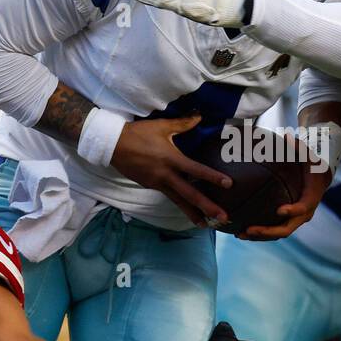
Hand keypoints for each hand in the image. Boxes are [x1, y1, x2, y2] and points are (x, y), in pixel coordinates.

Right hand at [110, 114, 232, 226]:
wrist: (112, 145)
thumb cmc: (137, 133)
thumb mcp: (161, 126)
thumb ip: (183, 123)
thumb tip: (200, 115)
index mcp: (171, 159)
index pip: (196, 170)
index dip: (212, 177)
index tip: (228, 184)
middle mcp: (165, 175)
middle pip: (189, 195)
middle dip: (207, 207)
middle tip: (222, 217)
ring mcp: (157, 183)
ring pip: (178, 201)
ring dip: (192, 213)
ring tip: (205, 225)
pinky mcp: (150, 186)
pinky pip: (169, 196)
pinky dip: (179, 203)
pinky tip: (188, 209)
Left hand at [236, 145, 331, 240]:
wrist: (319, 178)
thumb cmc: (312, 165)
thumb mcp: (308, 155)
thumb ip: (298, 148)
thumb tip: (286, 135)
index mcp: (310, 199)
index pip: (302, 208)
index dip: (292, 211)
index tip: (279, 210)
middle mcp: (303, 214)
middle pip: (286, 229)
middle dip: (267, 232)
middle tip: (249, 229)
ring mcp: (294, 220)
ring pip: (277, 233)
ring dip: (259, 236)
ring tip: (239, 234)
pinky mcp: (287, 221)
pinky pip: (273, 230)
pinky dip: (259, 232)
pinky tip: (240, 230)